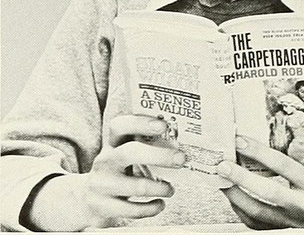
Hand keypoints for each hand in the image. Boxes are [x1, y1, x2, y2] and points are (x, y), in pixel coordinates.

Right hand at [27, 115, 184, 230]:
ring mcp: (102, 184)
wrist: (88, 199)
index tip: (163, 125)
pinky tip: (160, 204)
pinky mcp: (103, 206)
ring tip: (170, 189)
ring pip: (136, 185)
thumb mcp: (128, 154)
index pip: (120, 126)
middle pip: (130, 153)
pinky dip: (151, 208)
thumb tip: (185, 144)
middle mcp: (106, 161)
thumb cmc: (119, 171)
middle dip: (160, 156)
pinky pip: (132, 209)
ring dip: (160, 187)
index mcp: (113, 143)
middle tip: (181, 159)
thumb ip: (149, 146)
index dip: (141, 123)